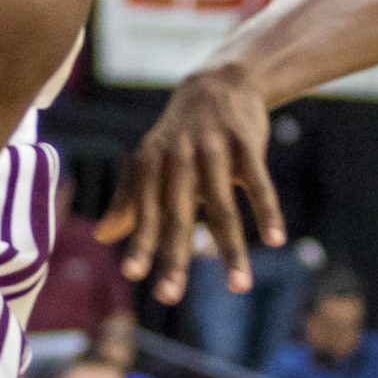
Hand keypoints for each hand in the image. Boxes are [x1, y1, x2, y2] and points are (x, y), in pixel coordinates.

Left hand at [96, 64, 283, 304]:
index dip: (139, 241)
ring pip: (223, 208)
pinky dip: (267, 211)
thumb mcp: (151, 160)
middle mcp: (179, 158)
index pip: (145, 210)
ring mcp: (213, 150)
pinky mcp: (245, 144)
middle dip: (174, 256)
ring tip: (239, 286)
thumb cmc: (181, 134)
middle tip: (170, 296)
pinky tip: (276, 240)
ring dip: (231, 250)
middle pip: (178, 215)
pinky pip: (258, 183)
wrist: (219, 81)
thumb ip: (129, 199)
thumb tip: (101, 237)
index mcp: (152, 164)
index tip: (133, 274)